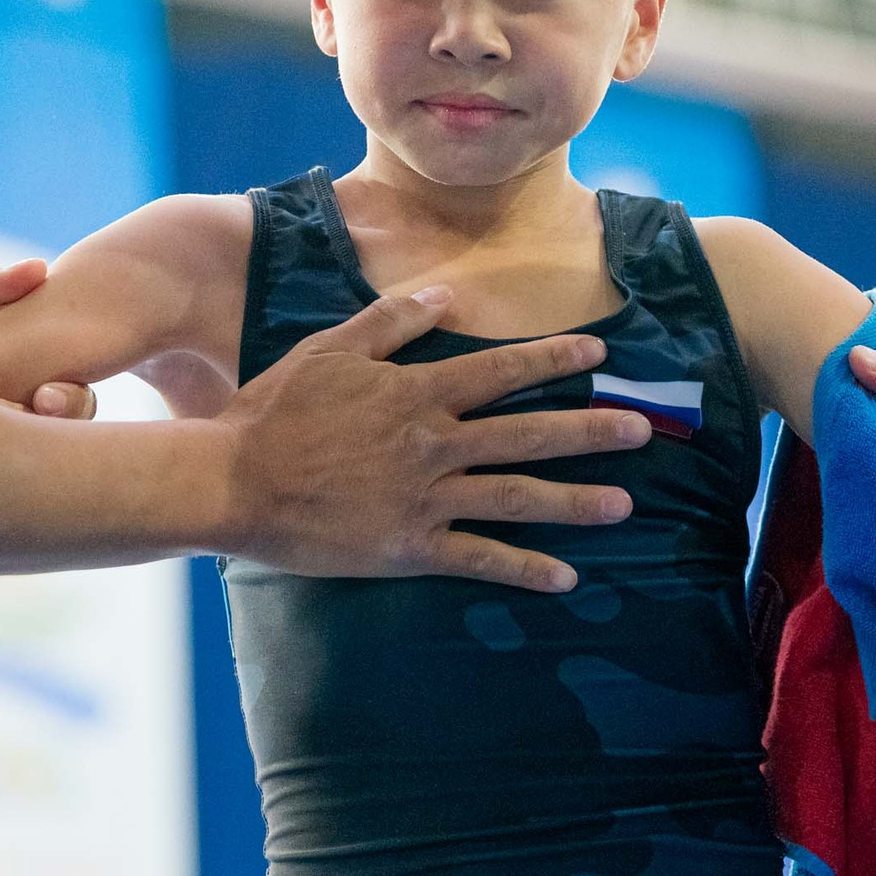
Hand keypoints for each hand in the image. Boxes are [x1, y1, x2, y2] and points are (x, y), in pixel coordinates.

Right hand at [215, 286, 644, 591]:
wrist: (234, 482)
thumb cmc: (275, 411)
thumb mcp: (330, 349)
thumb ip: (391, 322)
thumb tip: (444, 297)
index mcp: (417, 392)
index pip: (501, 370)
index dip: (554, 358)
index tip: (599, 351)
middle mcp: (434, 443)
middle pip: (528, 433)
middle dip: (590, 430)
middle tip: (642, 429)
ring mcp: (426, 498)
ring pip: (517, 496)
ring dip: (575, 501)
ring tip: (625, 505)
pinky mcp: (410, 547)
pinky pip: (480, 559)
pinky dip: (525, 568)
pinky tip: (566, 578)